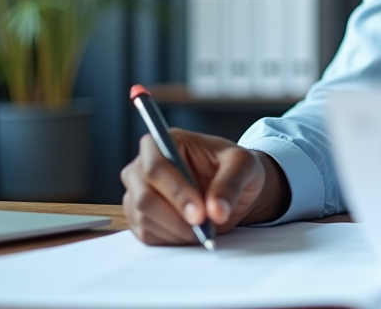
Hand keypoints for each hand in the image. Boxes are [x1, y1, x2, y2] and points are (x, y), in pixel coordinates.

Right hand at [120, 129, 289, 244]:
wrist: (231, 187)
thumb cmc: (234, 167)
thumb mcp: (244, 165)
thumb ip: (230, 183)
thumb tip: (215, 211)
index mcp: (166, 141)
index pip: (157, 167)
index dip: (176, 193)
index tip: (200, 214)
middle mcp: (143, 165)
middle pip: (144, 197)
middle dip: (177, 218)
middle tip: (205, 227)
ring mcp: (136, 192)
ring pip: (144, 219)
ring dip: (178, 231)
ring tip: (204, 226)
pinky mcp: (137, 217)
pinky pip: (146, 235)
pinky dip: (172, 239)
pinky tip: (192, 231)